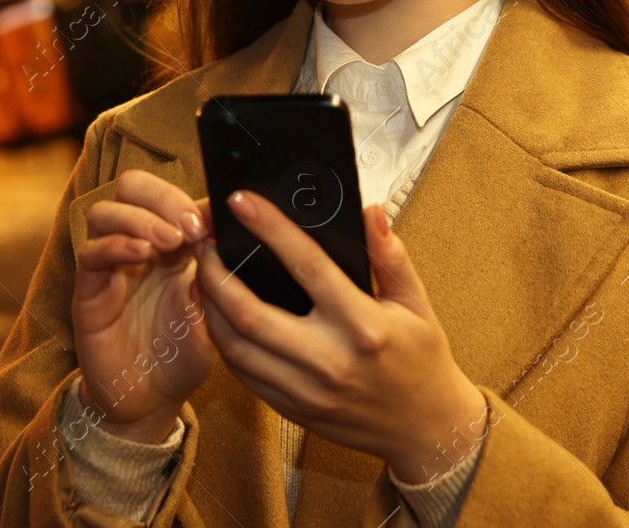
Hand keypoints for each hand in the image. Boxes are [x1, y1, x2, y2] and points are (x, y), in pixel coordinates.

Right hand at [72, 170, 218, 443]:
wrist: (149, 403)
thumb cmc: (180, 359)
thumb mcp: (210, 317)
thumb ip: (212, 280)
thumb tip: (221, 239)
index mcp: (170, 246)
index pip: (172, 197)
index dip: (194, 199)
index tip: (218, 215)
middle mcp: (137, 247)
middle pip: (132, 188)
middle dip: (163, 196)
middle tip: (191, 224)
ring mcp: (109, 266)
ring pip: (106, 211)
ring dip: (140, 216)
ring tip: (171, 240)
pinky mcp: (89, 290)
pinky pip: (91, 253)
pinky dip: (116, 244)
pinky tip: (142, 253)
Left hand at [194, 190, 487, 483]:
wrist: (425, 428)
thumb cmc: (421, 359)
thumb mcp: (416, 303)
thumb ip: (390, 256)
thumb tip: (368, 212)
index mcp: (362, 325)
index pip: (306, 264)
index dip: (269, 227)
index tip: (242, 201)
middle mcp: (329, 360)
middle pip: (250, 312)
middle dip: (215, 272)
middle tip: (203, 241)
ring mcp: (307, 390)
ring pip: (236, 346)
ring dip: (210, 306)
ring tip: (203, 273)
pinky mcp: (293, 410)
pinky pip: (243, 373)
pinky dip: (223, 340)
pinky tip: (218, 314)